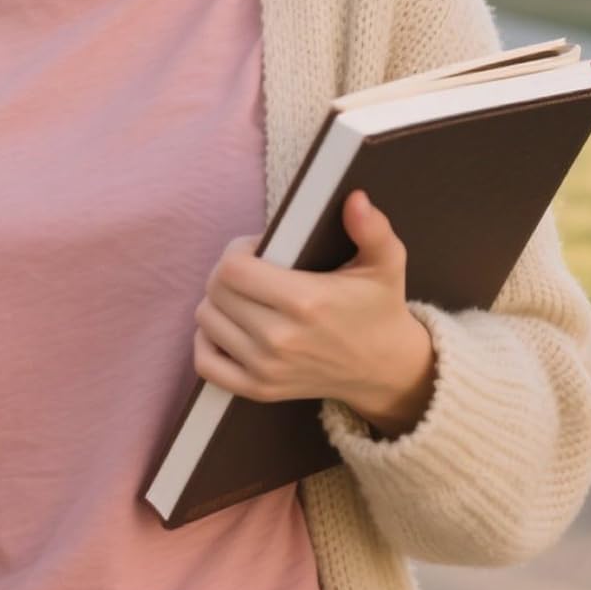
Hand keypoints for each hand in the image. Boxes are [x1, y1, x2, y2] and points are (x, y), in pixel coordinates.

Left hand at [193, 190, 432, 426]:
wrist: (384, 369)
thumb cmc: (377, 308)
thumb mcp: (385, 262)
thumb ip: (371, 228)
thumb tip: (355, 199)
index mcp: (306, 302)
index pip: (232, 268)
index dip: (238, 250)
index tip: (259, 250)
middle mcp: (280, 339)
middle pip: (215, 291)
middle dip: (227, 272)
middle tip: (252, 270)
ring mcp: (266, 369)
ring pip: (206, 320)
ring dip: (218, 302)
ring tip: (246, 296)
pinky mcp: (258, 390)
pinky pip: (205, 363)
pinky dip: (207, 341)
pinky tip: (230, 326)